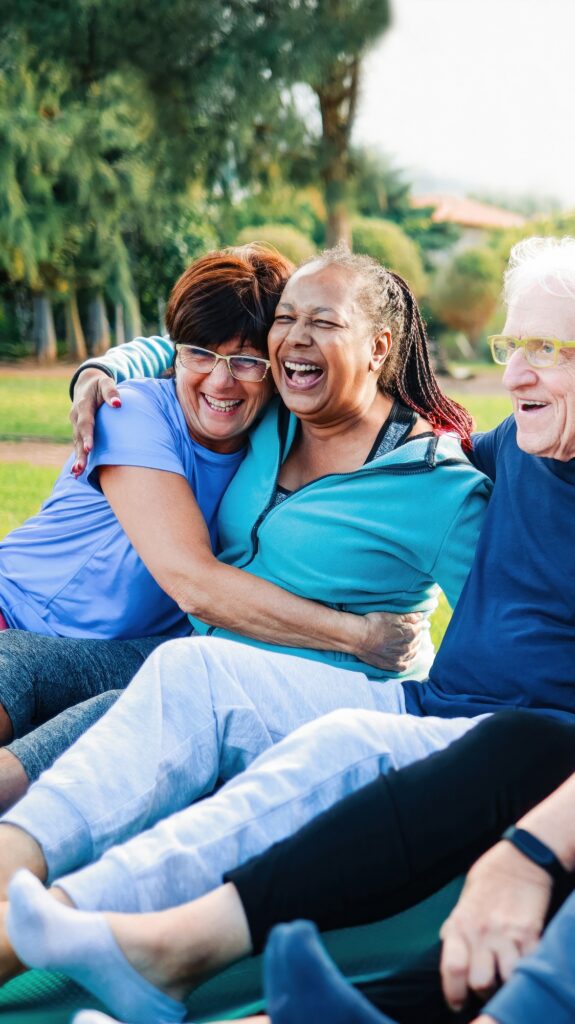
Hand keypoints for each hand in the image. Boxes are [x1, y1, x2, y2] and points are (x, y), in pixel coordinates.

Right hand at [69, 369, 120, 475]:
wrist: (85, 384)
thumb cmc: (100, 385)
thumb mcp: (105, 382)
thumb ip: (111, 391)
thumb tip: (118, 404)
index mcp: (83, 405)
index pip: (85, 422)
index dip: (86, 435)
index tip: (89, 447)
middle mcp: (76, 417)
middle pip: (78, 437)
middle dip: (80, 452)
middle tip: (80, 468)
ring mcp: (75, 425)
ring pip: (76, 443)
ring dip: (77, 458)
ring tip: (77, 472)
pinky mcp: (78, 432)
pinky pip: (77, 445)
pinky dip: (78, 458)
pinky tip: (78, 472)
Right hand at [355, 610, 424, 671]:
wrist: (359, 637)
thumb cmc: (374, 623)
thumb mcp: (392, 616)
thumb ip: (409, 617)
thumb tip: (421, 617)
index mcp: (410, 633)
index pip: (419, 628)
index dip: (418, 623)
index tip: (416, 622)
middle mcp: (408, 647)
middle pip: (417, 640)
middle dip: (417, 635)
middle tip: (413, 631)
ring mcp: (400, 658)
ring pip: (413, 653)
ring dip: (414, 646)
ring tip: (411, 642)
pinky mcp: (392, 665)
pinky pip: (405, 665)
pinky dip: (407, 660)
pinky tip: (405, 656)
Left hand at [440, 840, 552, 1010]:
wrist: (519, 860)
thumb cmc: (487, 881)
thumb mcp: (462, 903)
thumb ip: (456, 929)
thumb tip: (447, 950)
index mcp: (459, 925)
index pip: (452, 969)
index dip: (453, 994)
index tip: (456, 1003)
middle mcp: (481, 932)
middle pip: (480, 983)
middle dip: (483, 992)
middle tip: (486, 987)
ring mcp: (507, 934)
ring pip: (506, 980)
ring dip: (506, 985)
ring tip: (505, 978)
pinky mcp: (530, 934)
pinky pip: (529, 966)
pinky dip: (526, 972)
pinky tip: (522, 966)